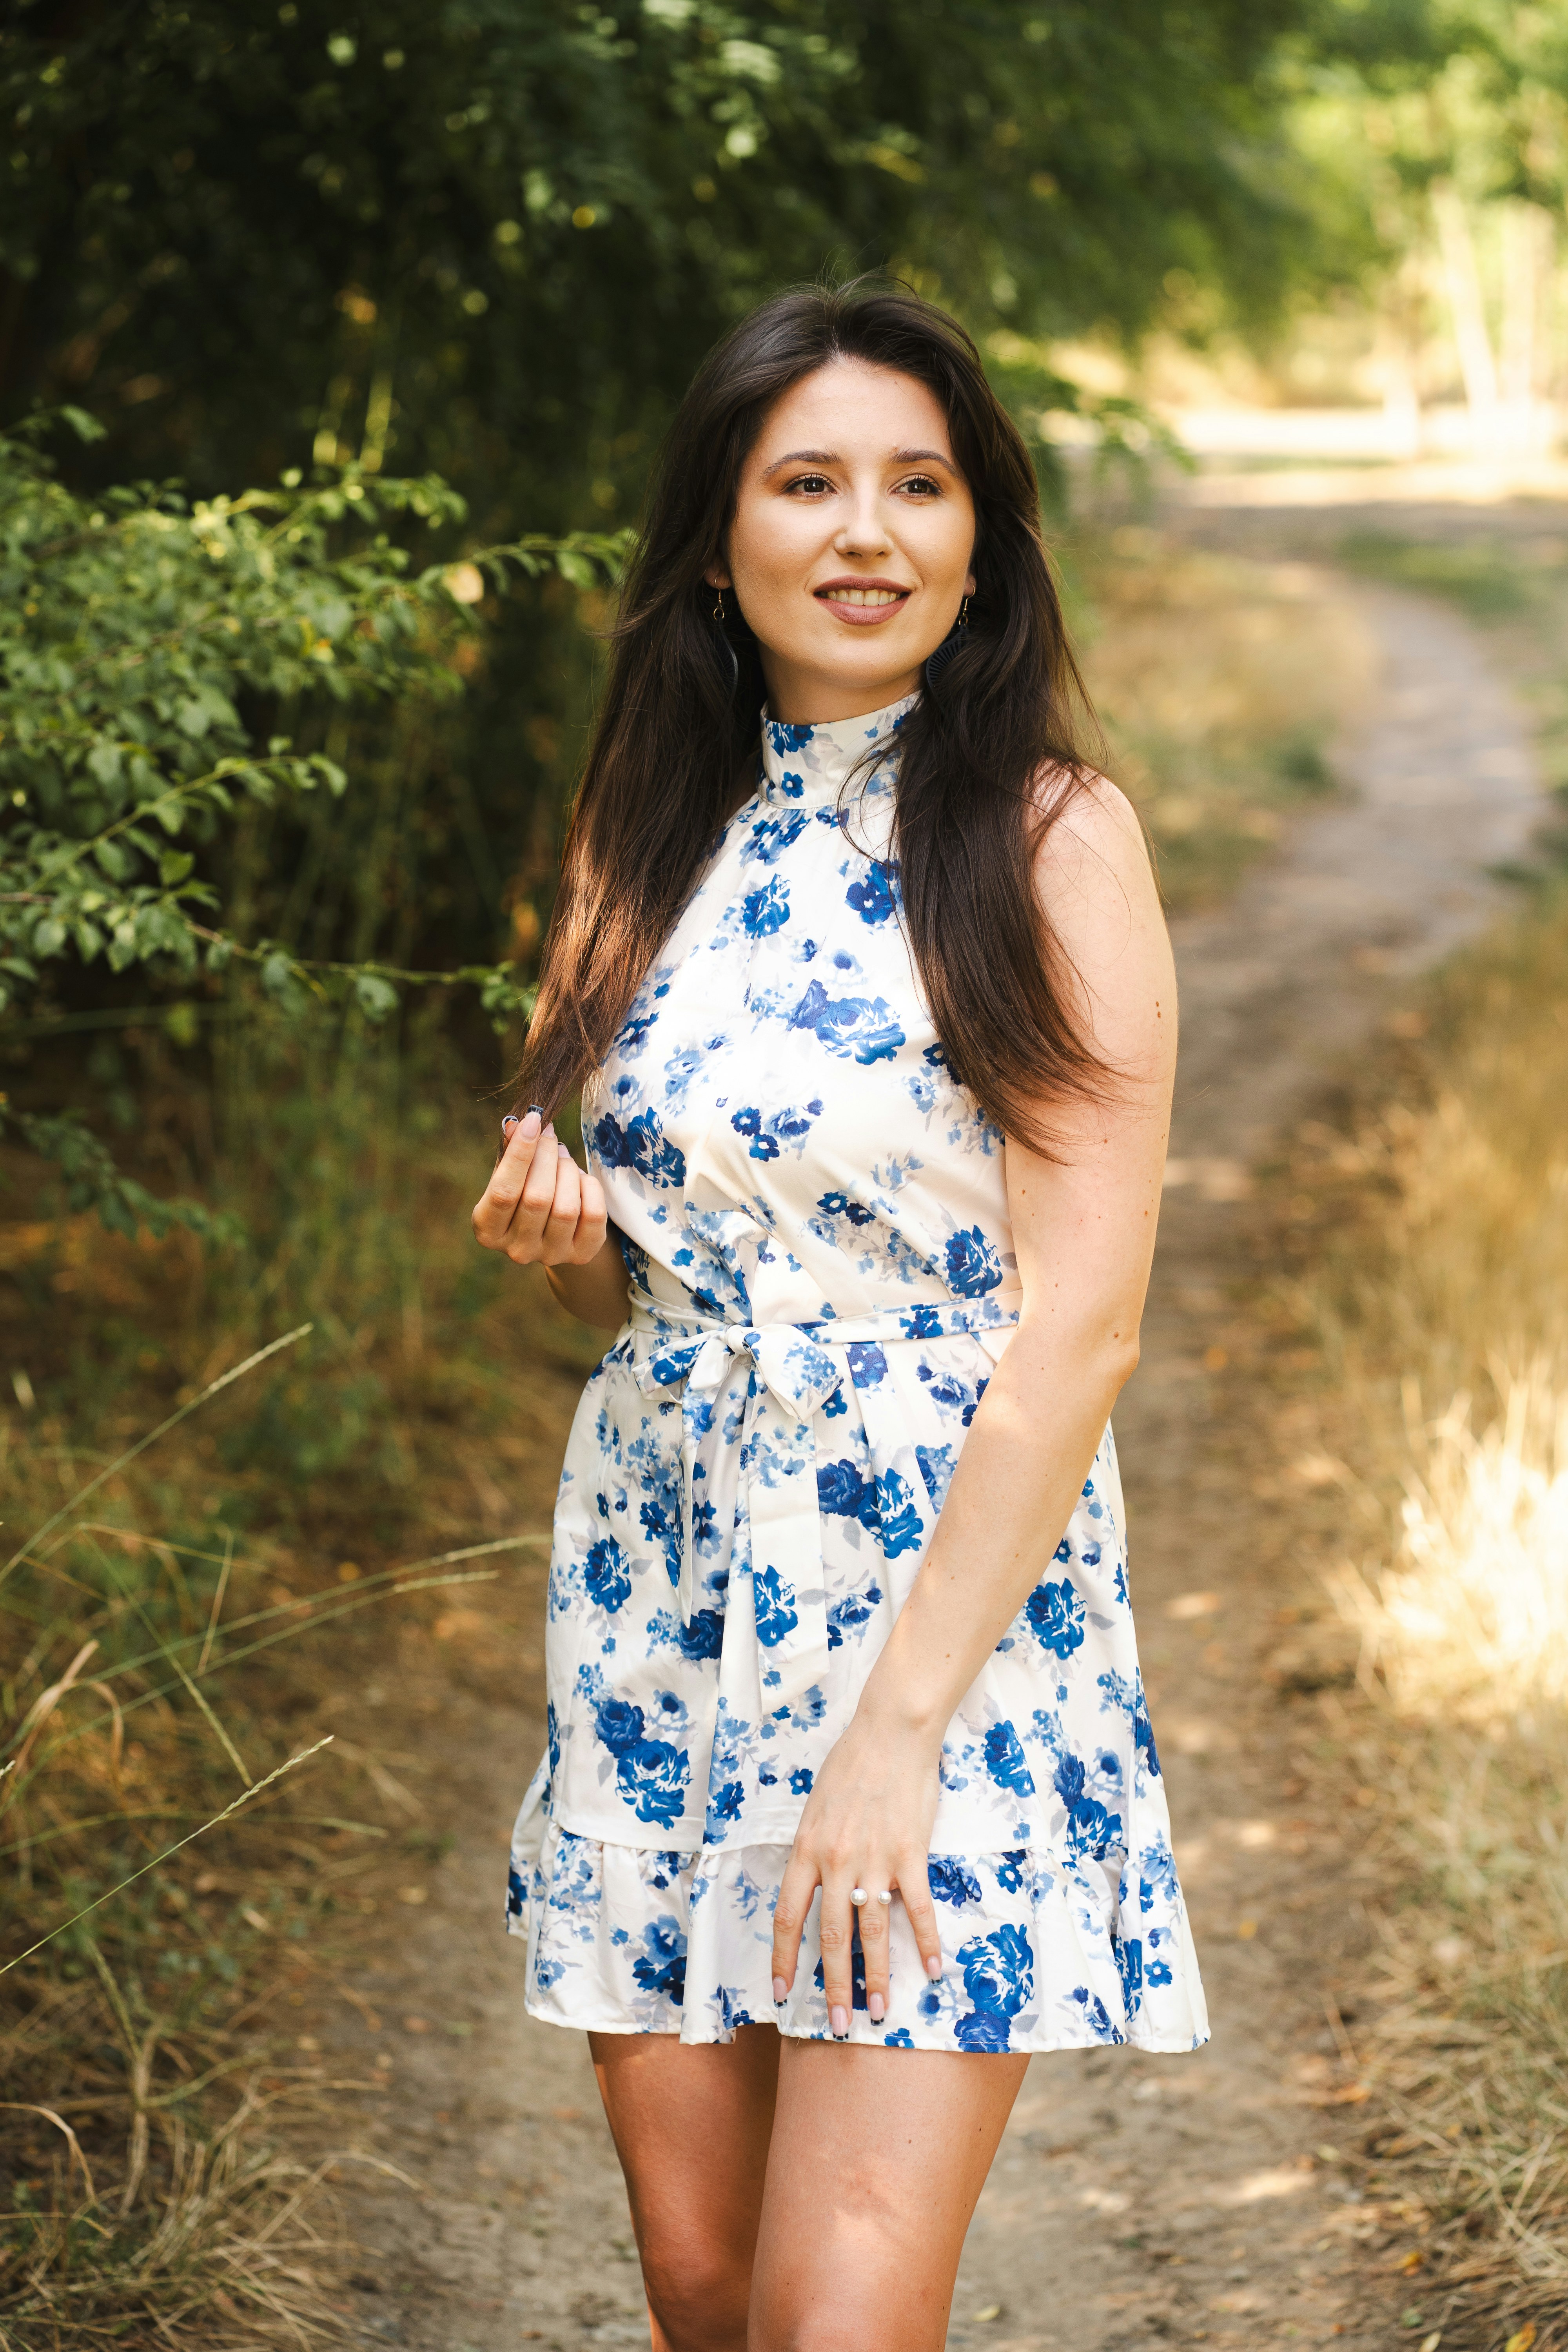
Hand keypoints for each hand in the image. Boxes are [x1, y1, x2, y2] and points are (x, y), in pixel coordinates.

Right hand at [471, 1108, 608, 1267]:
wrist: (552, 1231)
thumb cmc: (524, 1193)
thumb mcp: (510, 1175)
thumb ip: (511, 1152)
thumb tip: (520, 1124)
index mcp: (488, 1229)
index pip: (503, 1192)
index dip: (520, 1153)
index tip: (533, 1120)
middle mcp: (517, 1249)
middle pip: (537, 1198)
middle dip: (547, 1157)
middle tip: (550, 1137)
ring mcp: (550, 1255)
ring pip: (566, 1207)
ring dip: (568, 1171)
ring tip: (563, 1159)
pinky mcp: (581, 1255)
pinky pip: (593, 1215)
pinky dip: (589, 1188)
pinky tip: (580, 1180)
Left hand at [770, 1709, 943, 2037]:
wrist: (890, 1733)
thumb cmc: (851, 1764)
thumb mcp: (816, 1807)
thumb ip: (813, 1848)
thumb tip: (813, 1883)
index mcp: (807, 1850)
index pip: (789, 1917)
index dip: (784, 1958)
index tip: (783, 1992)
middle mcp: (836, 1862)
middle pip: (831, 1937)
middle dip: (832, 1986)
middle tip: (837, 2024)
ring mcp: (874, 1860)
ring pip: (871, 1932)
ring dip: (875, 1977)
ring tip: (878, 2012)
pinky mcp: (909, 1855)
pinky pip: (916, 1908)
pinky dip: (924, 1942)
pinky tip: (930, 1970)